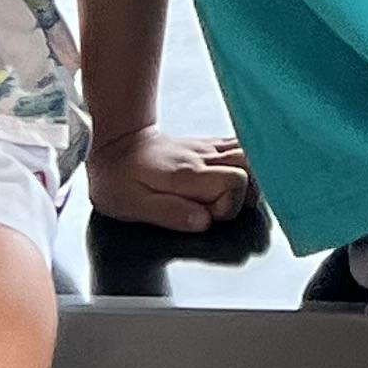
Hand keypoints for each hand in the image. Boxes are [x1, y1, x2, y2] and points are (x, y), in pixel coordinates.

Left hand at [88, 127, 249, 232]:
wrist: (116, 145)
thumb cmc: (119, 179)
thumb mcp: (134, 205)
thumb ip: (171, 213)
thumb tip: (204, 222)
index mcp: (187, 174)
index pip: (234, 183)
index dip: (228, 207)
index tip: (208, 218)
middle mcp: (203, 157)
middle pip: (250, 164)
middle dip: (246, 193)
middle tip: (222, 209)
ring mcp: (208, 148)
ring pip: (249, 152)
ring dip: (251, 177)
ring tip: (235, 197)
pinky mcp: (208, 145)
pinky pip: (239, 145)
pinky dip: (248, 161)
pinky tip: (237, 176)